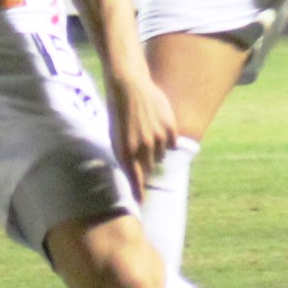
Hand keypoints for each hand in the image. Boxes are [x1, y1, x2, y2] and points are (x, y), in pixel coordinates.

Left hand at [104, 68, 178, 199]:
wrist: (128, 86)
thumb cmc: (118, 112)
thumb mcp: (115, 136)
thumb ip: (126, 155)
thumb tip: (135, 173)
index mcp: (126, 152)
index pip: (135, 180)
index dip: (139, 192)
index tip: (141, 201)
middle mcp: (143, 148)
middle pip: (149, 167)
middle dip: (145, 164)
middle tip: (141, 151)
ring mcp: (158, 138)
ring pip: (161, 155)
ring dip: (155, 150)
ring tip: (147, 133)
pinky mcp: (169, 127)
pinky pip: (172, 143)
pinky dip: (167, 140)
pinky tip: (159, 128)